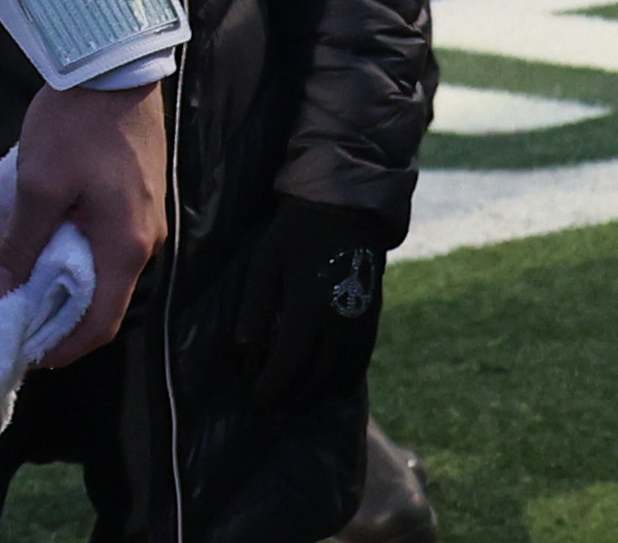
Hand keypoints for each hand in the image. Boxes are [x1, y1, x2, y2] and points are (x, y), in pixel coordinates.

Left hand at [0, 81, 166, 366]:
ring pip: (104, 267)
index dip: (66, 346)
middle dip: (61, 314)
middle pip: (105, 298)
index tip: (30, 353)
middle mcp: (145, 241)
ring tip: (23, 278)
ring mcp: (145, 217)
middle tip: (17, 316)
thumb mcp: (38, 186)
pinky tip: (44, 239)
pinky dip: (75, 250)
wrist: (113, 66)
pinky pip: (106, 239)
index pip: (101, 322)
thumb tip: (0, 291)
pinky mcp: (137, 193)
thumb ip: (20, 242)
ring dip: (66, 279)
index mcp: (125, 248)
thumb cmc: (77, 128)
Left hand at [231, 198, 386, 408]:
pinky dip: (342, 379)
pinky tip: (327, 386)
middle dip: (293, 397)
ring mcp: (360, 322)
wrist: (345, 209)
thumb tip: (245, 346)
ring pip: (340, 373)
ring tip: (296, 404)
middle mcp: (338, 322)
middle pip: (316, 376)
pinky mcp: (372, 317)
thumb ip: (256, 306)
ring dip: (317, 394)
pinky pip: (359, 360)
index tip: (257, 399)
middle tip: (272, 409)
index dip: (273, 385)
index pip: (290, 362)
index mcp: (309, 308)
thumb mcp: (265, 262)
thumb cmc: (295, 232)